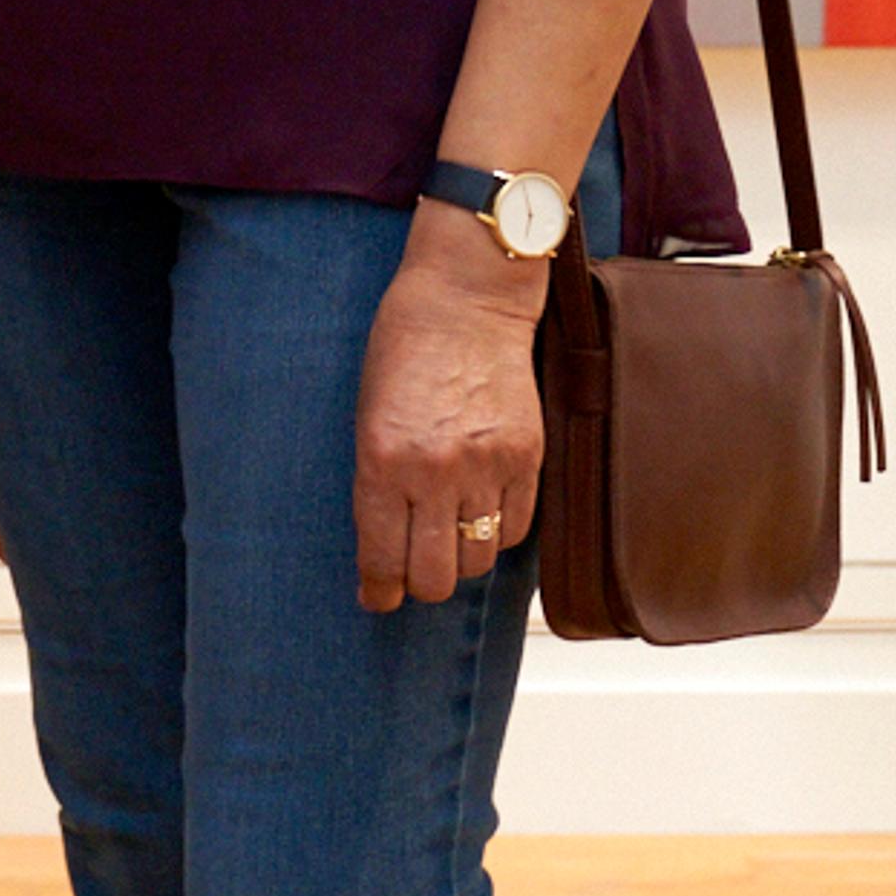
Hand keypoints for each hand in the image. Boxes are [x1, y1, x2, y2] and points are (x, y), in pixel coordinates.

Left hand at [351, 224, 543, 610]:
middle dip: (418, 584)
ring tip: (448, 534)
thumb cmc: (404, 348)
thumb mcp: (367, 414)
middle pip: (434, 577)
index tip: (376, 597)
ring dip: (460, 557)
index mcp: (382, 459)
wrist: (466, 299)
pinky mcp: (527, 460)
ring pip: (477, 560)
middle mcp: (435, 471)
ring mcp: (487, 467)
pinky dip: (498, 533)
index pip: (381, 558)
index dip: (378, 590)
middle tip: (412, 570)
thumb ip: (376, 483)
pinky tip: (482, 512)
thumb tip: (383, 548)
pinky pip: (517, 530)